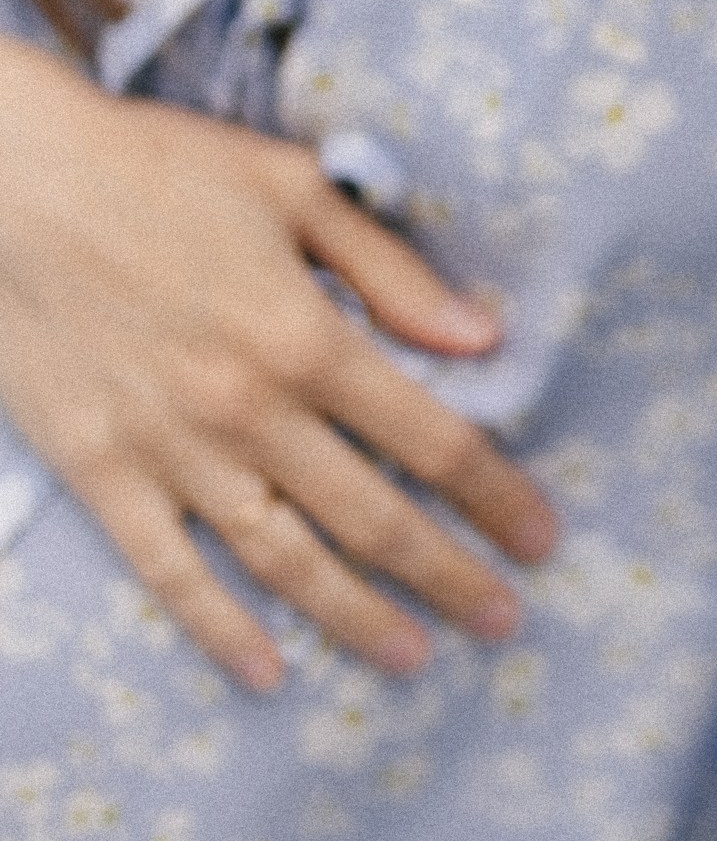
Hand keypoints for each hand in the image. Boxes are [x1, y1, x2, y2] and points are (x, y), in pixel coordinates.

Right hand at [0, 39, 557, 689]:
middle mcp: (250, 410)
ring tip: (414, 657)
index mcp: (308, 336)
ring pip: (284, 562)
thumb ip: (393, 272)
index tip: (540, 537)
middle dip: (450, 576)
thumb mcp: (295, 189)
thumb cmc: (161, 169)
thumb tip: (485, 333)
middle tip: (505, 620)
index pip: (431, 440)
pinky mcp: (102, 475)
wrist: (13, 185)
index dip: (496, 496)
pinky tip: (267, 672)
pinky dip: (219, 631)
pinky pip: (171, 574)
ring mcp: (172, 452)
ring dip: (357, 618)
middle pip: (374, 517)